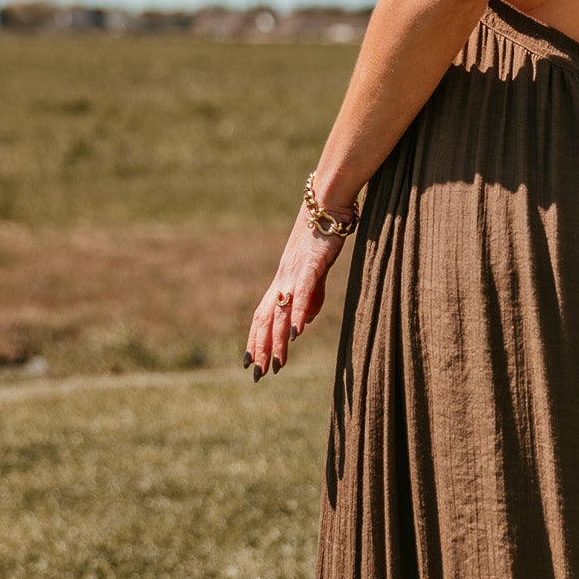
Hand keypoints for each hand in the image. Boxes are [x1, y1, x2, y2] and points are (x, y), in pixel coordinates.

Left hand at [245, 203, 348, 377]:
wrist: (328, 204)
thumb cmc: (323, 236)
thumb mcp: (316, 273)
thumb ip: (310, 298)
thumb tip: (301, 324)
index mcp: (283, 281)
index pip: (262, 315)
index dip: (255, 339)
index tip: (250, 362)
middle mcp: (283, 279)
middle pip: (266, 318)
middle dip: (260, 348)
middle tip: (258, 374)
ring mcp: (295, 272)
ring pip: (281, 312)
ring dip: (277, 340)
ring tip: (275, 363)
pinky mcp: (311, 264)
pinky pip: (302, 294)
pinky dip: (297, 314)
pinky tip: (295, 334)